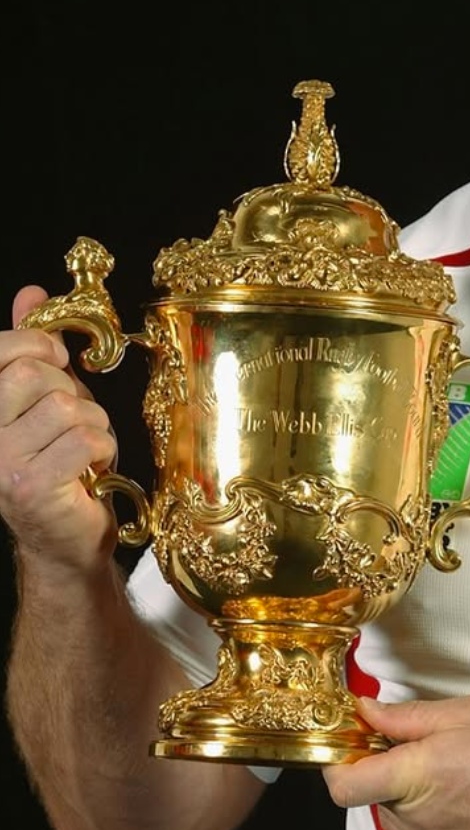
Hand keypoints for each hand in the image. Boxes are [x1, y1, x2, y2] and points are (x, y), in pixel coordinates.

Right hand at [0, 286, 118, 570]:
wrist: (64, 537)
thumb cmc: (58, 461)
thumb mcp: (44, 398)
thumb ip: (31, 349)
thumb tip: (31, 292)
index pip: (4, 350)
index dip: (40, 345)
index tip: (57, 360)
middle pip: (37, 374)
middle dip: (72, 392)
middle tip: (71, 424)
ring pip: (67, 406)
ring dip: (92, 425)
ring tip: (80, 450)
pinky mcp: (29, 486)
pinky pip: (86, 438)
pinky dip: (101, 450)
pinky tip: (89, 470)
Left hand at [323, 695, 469, 829]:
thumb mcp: (467, 714)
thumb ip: (407, 716)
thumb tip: (367, 712)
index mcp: (416, 778)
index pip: (345, 785)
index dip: (337, 761)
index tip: (348, 741)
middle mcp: (416, 822)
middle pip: (372, 795)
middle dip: (386, 768)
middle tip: (423, 743)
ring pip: (395, 814)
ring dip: (408, 791)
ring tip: (454, 768)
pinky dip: (429, 812)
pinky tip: (465, 792)